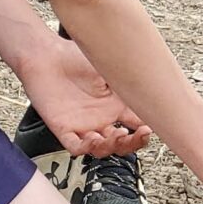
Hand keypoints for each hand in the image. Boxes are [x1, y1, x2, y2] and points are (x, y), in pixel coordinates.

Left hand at [12, 39, 150, 158]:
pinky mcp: (64, 128)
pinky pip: (76, 146)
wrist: (45, 55)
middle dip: (134, 142)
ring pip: (102, 148)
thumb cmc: (73, 56)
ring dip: (113, 146)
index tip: (157, 124)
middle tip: (142, 134)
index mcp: (115, 104)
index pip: (137, 123)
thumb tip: (152, 86)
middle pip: (123, 142)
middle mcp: (101, 117)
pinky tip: (93, 138)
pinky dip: (86, 148)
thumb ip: (128, 79)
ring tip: (117, 134)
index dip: (147, 128)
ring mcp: (83, 125)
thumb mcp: (109, 66)